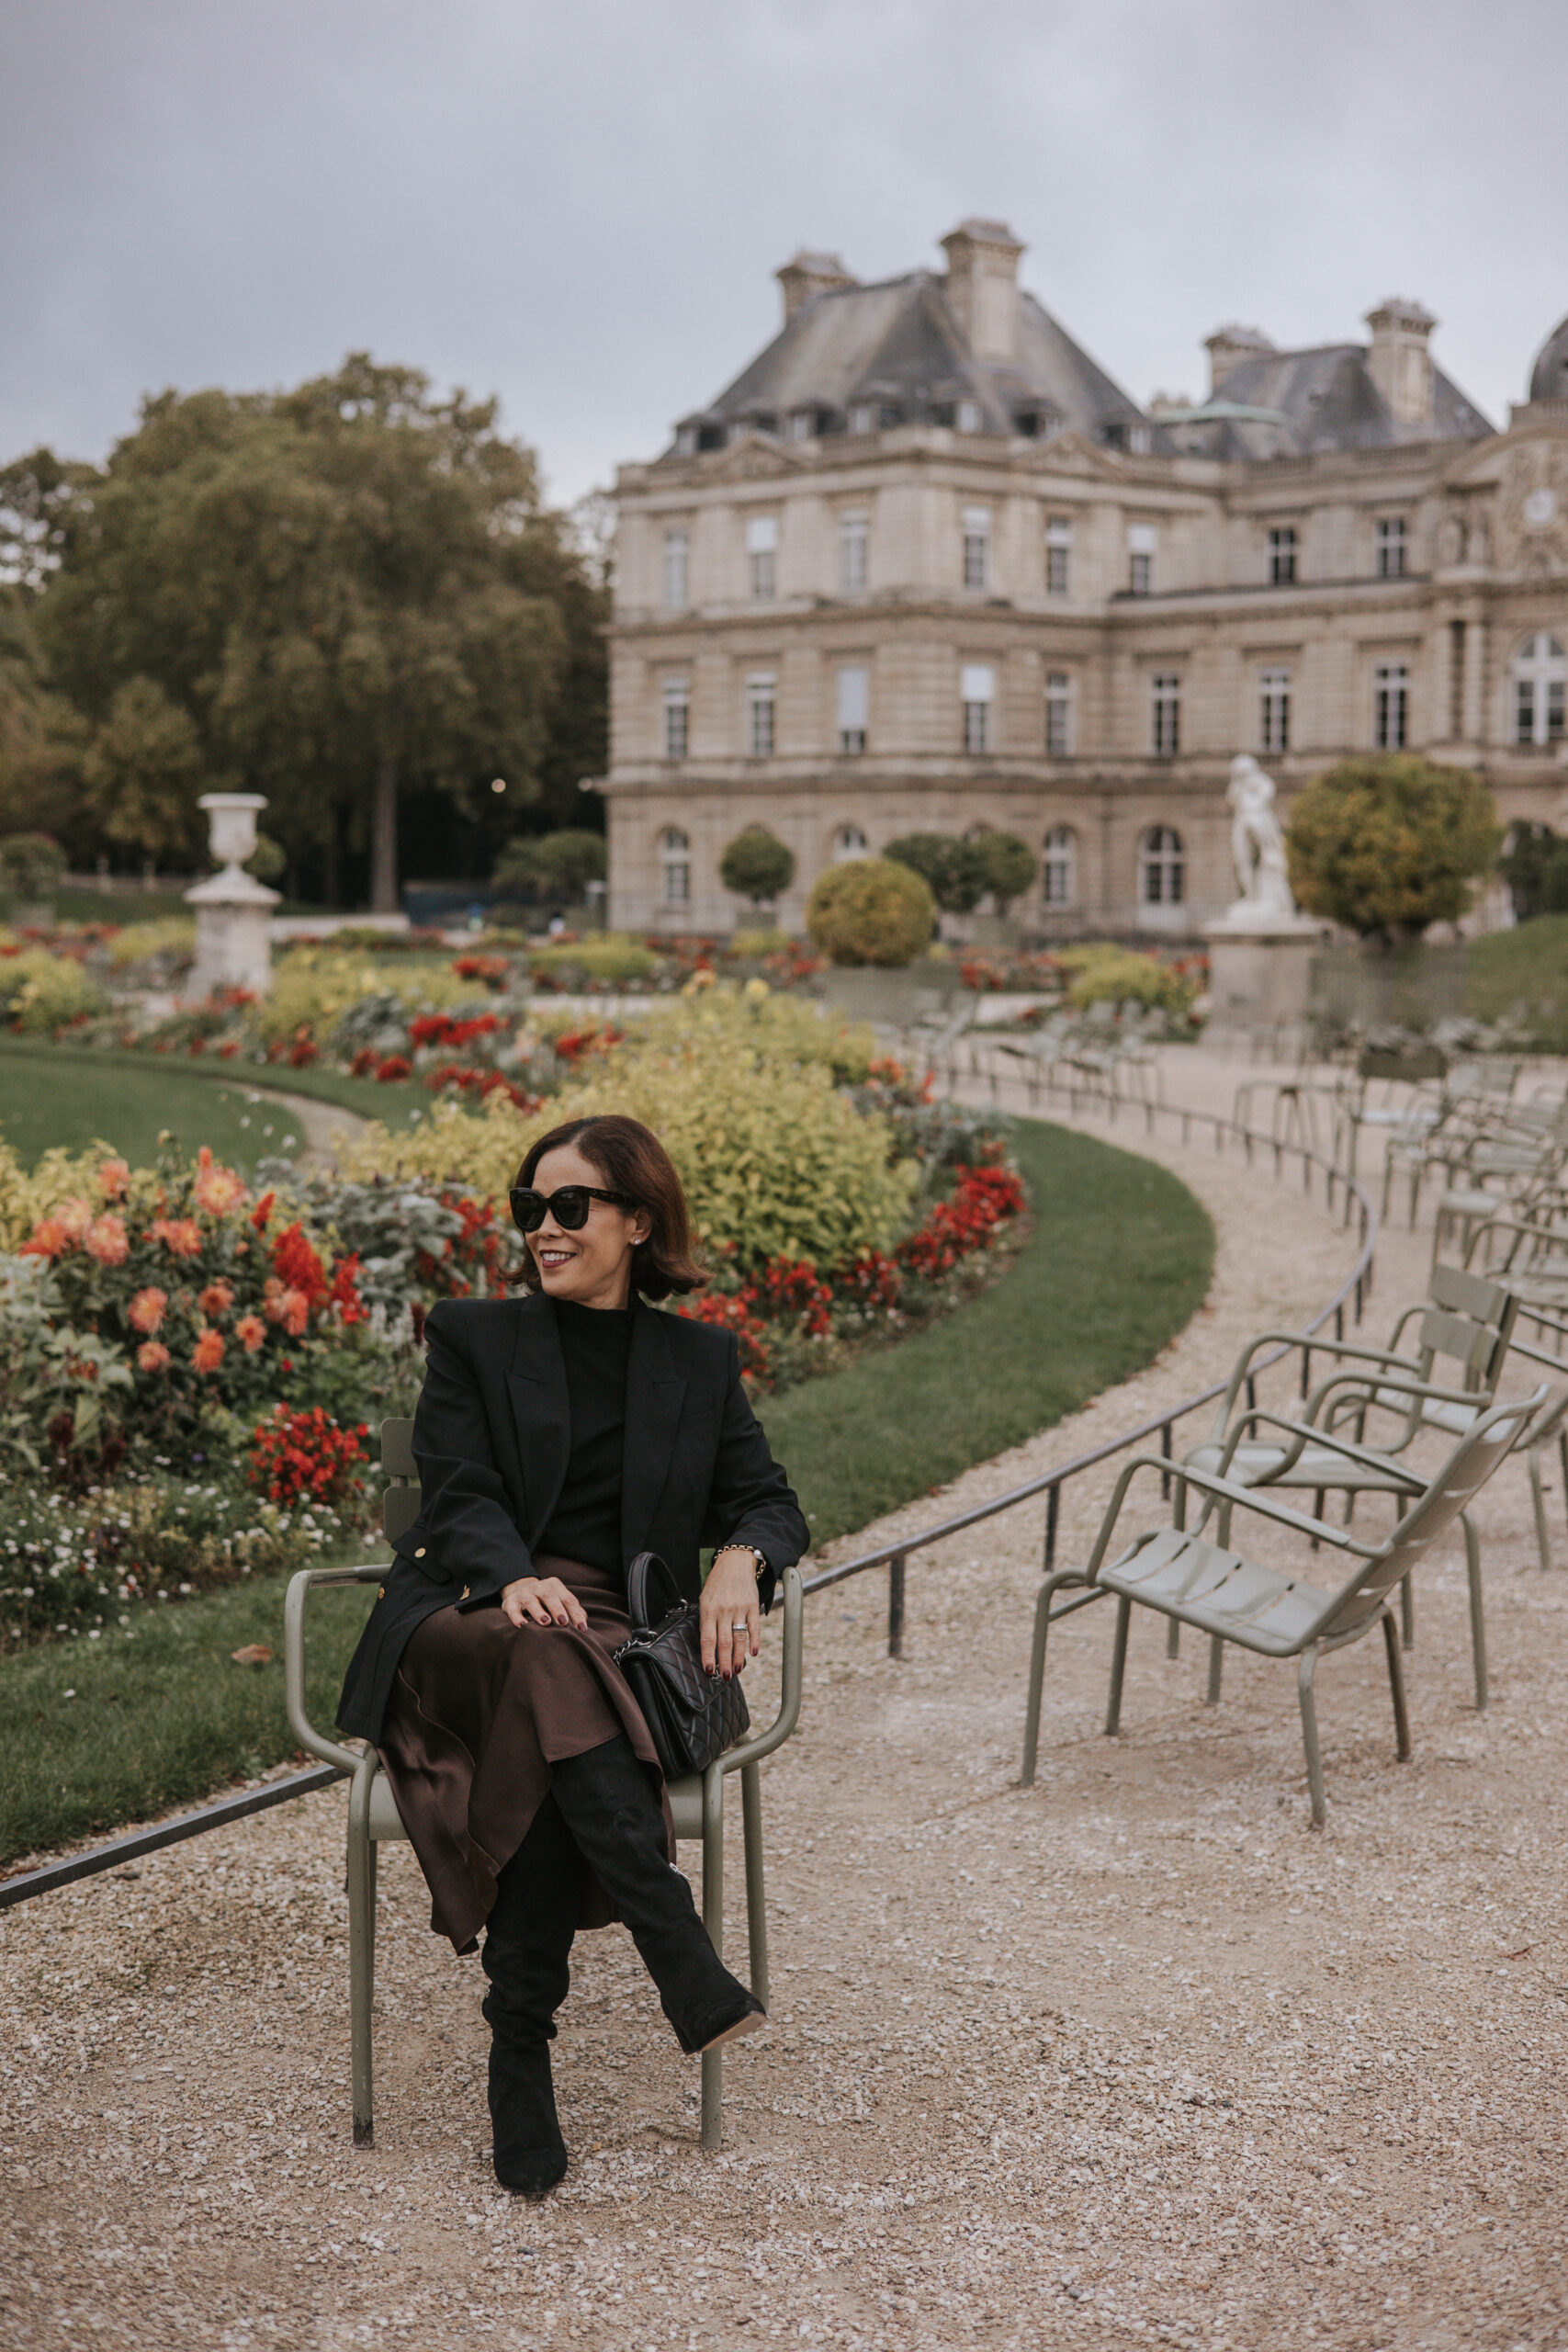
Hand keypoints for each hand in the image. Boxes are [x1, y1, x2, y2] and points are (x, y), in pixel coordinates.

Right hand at [501, 1575, 588, 1631]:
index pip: (568, 1599)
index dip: (576, 1613)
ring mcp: (524, 1593)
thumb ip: (572, 1610)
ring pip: (531, 1601)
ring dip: (539, 1612)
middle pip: (549, 1595)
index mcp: (554, 1585)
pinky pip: (513, 1609)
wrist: (518, 1590)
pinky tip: (523, 1626)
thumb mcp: (559, 1600)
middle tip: (563, 1623)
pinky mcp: (510, 1602)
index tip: (582, 1629)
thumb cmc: (545, 1600)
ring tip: (546, 1622)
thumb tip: (583, 1622)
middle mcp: (539, 1587)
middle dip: (557, 1609)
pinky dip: (517, 1617)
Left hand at [700, 1548, 760, 1681]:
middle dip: (724, 1662)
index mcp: (708, 1610)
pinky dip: (754, 1641)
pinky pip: (754, 1627)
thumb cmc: (717, 1583)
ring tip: (737, 1669)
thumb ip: (706, 1620)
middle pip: (724, 1642)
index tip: (709, 1670)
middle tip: (724, 1677)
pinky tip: (753, 1653)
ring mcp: (739, 1608)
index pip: (707, 1638)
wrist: (735, 1563)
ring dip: (738, 1656)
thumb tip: (708, 1645)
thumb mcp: (705, 1598)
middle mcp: (723, 1610)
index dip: (708, 1656)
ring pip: (739, 1638)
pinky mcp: (752, 1606)